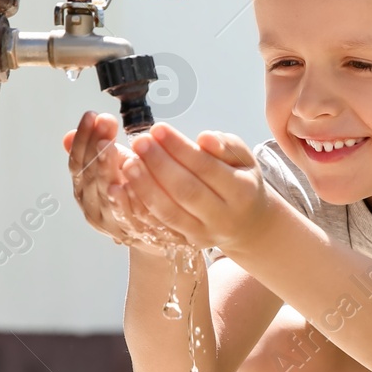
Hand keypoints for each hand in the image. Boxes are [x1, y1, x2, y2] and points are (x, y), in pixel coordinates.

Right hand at [64, 112, 189, 256]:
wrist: (155, 235)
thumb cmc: (133, 194)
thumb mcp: (114, 168)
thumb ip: (95, 151)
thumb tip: (68, 136)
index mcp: (85, 189)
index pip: (78, 161)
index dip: (84, 138)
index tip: (93, 116)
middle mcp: (92, 206)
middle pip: (89, 175)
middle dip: (95, 147)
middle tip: (105, 124)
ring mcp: (111, 222)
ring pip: (104, 193)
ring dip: (106, 169)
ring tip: (111, 147)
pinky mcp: (133, 233)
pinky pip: (126, 215)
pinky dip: (123, 201)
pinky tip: (125, 184)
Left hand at [113, 122, 274, 253]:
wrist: (247, 224)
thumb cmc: (240, 183)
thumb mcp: (244, 160)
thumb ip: (226, 146)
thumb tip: (205, 138)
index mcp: (242, 192)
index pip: (205, 166)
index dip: (179, 148)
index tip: (158, 129)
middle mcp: (223, 217)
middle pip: (186, 190)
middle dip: (159, 164)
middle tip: (140, 142)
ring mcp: (204, 234)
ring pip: (169, 212)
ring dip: (144, 186)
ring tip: (128, 162)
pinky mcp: (186, 243)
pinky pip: (158, 226)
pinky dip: (139, 207)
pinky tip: (123, 188)